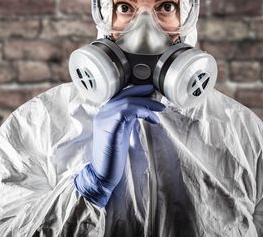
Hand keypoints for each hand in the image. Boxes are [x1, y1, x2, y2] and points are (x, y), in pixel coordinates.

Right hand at [73, 84, 164, 206]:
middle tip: (160, 101)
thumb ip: (128, 119)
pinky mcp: (109, 129)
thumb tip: (142, 109)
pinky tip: (153, 120)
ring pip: (126, 103)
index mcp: (104, 113)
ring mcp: (104, 120)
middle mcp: (102, 113)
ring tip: (160, 110)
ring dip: (146, 105)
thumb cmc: (113, 155)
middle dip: (144, 95)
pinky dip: (142, 113)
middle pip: (124, 96)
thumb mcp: (122, 132)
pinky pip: (125, 113)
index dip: (136, 90)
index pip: (120, 95)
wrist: (103, 174)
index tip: (151, 89)